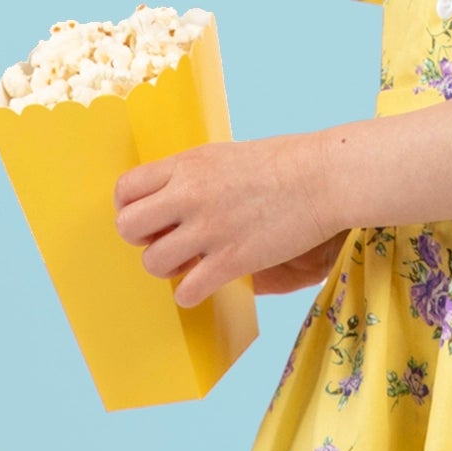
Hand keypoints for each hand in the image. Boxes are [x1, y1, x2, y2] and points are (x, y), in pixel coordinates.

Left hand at [114, 131, 339, 309]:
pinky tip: (208, 283)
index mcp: (187, 165)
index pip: (126, 190)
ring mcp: (209, 228)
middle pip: (128, 227)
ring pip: (153, 263)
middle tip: (168, 241)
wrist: (325, 177)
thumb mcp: (226, 156)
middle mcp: (189, 195)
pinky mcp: (231, 259)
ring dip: (169, 269)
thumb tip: (171, 198)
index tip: (150, 219)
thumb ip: (193, 176)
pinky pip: (187, 290)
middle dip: (143, 240)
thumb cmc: (285, 163)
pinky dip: (192, 294)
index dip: (131, 208)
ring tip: (192, 264)